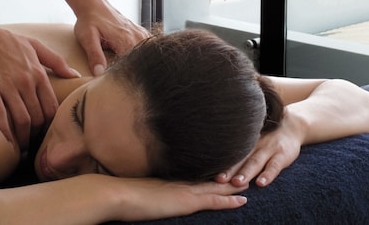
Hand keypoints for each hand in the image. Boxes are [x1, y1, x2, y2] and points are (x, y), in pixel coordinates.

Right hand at [0, 27, 79, 146]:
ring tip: (21, 148)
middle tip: (33, 145)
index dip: (50, 124)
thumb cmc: (6, 41)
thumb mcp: (35, 46)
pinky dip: (5, 131)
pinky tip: (7, 141)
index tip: (45, 133)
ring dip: (23, 138)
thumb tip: (75, 75)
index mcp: (38, 73)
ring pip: (21, 120)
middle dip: (37, 134)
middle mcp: (26, 82)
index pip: (51, 106)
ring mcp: (7, 87)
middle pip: (38, 117)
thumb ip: (56, 61)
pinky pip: (0, 116)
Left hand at [72, 0, 148, 74]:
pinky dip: (148, 50)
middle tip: (133, 79)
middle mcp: (134, 35)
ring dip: (144, 60)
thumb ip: (94, 55)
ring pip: (148, 50)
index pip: (133, 63)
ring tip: (139, 70)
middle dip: (139, 69)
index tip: (125, 82)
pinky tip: (144, 57)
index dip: (129, 74)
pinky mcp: (137, 30)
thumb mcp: (87, 38)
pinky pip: (148, 42)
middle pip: (142, 58)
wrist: (93, 4)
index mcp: (123, 40)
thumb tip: (99, 73)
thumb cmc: (88, 20)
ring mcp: (137, 32)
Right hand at [108, 177, 246, 220]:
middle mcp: (181, 181)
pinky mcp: (186, 201)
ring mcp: (185, 190)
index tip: (225, 167)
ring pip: (217, 187)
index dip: (213, 171)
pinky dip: (229, 200)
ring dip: (235, 185)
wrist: (117, 194)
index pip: (197, 174)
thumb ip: (150, 187)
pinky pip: (213, 201)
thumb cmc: (122, 194)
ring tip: (251, 182)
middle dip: (229, 175)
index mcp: (172, 178)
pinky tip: (242, 200)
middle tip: (246, 169)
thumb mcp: (140, 188)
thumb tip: (150, 191)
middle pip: (211, 177)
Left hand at [216, 118, 303, 187]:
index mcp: (247, 142)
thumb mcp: (253, 135)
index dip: (221, 161)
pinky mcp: (283, 154)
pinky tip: (261, 183)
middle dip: (229, 169)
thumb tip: (216, 154)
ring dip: (246, 172)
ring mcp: (270, 149)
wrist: (294, 124)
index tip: (208, 169)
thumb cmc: (268, 134)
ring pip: (256, 162)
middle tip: (218, 179)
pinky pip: (275, 165)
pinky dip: (268, 174)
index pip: (232, 152)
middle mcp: (256, 144)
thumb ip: (239, 145)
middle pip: (241, 158)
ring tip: (237, 183)